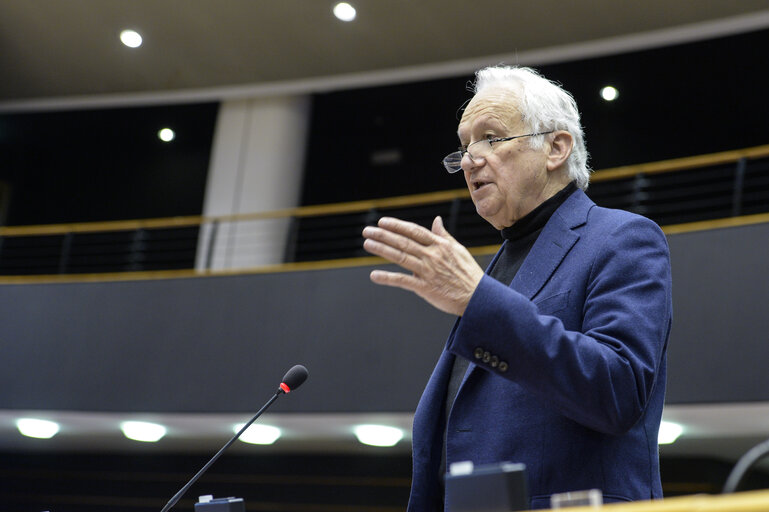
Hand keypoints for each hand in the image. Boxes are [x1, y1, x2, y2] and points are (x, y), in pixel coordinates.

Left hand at [362, 215, 483, 315]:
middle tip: (367, 231)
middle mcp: (432, 256)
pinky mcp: (425, 288)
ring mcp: (428, 271)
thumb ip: (444, 235)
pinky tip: (374, 275)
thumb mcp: (459, 250)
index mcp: (440, 245)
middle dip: (383, 235)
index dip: (397, 226)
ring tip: (367, 244)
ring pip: (400, 257)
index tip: (382, 222)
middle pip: (403, 242)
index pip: (414, 231)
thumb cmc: (468, 274)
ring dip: (382, 250)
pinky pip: (403, 281)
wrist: (478, 298)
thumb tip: (436, 220)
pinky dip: (387, 278)